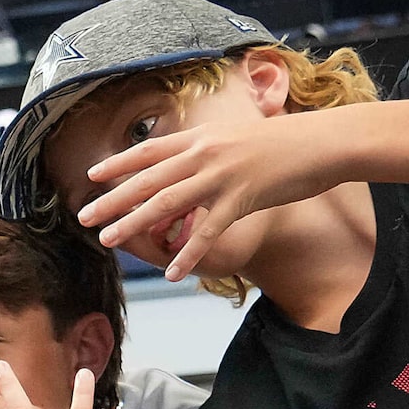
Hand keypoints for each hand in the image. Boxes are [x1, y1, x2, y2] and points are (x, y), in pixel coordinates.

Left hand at [78, 105, 344, 283]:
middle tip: (84, 219)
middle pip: (148, 179)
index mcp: (202, 136)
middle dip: (113, 200)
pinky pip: (208, 231)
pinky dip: (187, 254)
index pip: (149, 149)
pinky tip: (171, 273)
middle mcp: (205, 152)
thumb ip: (209, 152)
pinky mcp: (243, 198)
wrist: (323, 141)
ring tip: (110, 242)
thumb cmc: (283, 142)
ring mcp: (222, 175)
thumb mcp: (238, 137)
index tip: (91, 176)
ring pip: (167, 202)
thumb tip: (187, 164)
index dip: (118, 164)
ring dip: (135, 224)